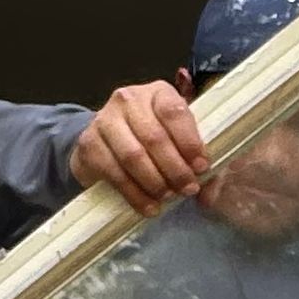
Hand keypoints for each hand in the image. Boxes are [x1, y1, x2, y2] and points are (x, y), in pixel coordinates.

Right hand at [69, 78, 207, 214]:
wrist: (105, 143)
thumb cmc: (150, 139)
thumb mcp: (175, 137)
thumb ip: (196, 157)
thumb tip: (209, 189)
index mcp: (157, 92)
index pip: (174, 112)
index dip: (190, 142)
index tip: (201, 167)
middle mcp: (128, 99)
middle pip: (154, 137)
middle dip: (175, 168)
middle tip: (187, 189)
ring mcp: (104, 119)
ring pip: (133, 156)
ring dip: (155, 182)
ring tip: (168, 197)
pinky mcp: (89, 144)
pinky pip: (115, 173)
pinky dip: (135, 194)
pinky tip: (149, 206)